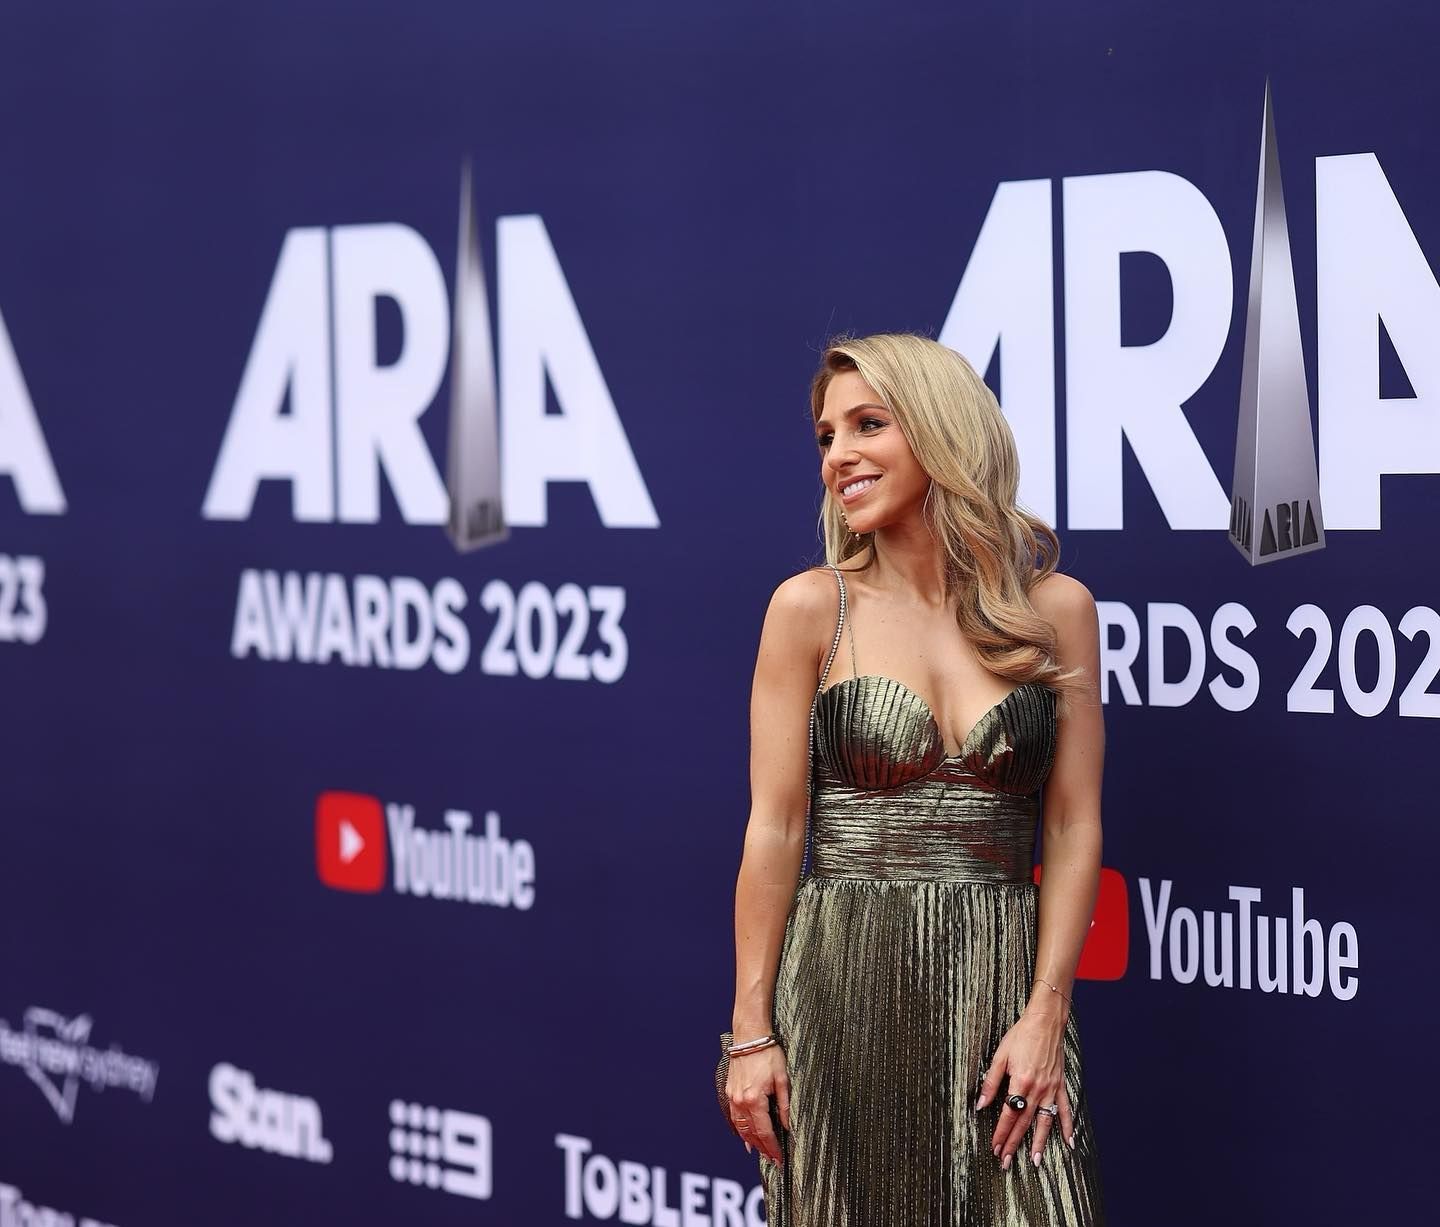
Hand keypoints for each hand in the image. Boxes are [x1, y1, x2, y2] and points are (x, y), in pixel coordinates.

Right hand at [725, 1043, 789, 1165]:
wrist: (749, 1036)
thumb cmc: (768, 1053)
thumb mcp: (782, 1079)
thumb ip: (785, 1105)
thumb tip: (788, 1126)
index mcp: (755, 1100)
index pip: (765, 1132)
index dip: (773, 1148)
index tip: (779, 1160)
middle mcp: (740, 1102)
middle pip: (752, 1134)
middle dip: (763, 1149)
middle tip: (772, 1160)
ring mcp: (733, 1097)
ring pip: (741, 1128)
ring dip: (751, 1142)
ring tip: (761, 1152)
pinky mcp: (730, 1091)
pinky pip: (735, 1117)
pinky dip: (741, 1129)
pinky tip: (746, 1136)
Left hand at [974, 1003, 1074, 1168]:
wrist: (1045, 1023)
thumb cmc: (1021, 1036)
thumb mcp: (1000, 1056)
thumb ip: (990, 1082)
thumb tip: (980, 1104)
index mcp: (1020, 1082)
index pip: (1008, 1115)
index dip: (1001, 1133)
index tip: (995, 1147)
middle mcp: (1038, 1090)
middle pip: (1024, 1123)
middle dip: (1014, 1144)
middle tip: (1006, 1162)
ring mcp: (1051, 1090)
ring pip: (1045, 1122)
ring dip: (1040, 1144)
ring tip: (1035, 1161)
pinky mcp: (1060, 1086)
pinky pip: (1065, 1111)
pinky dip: (1068, 1127)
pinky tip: (1069, 1143)